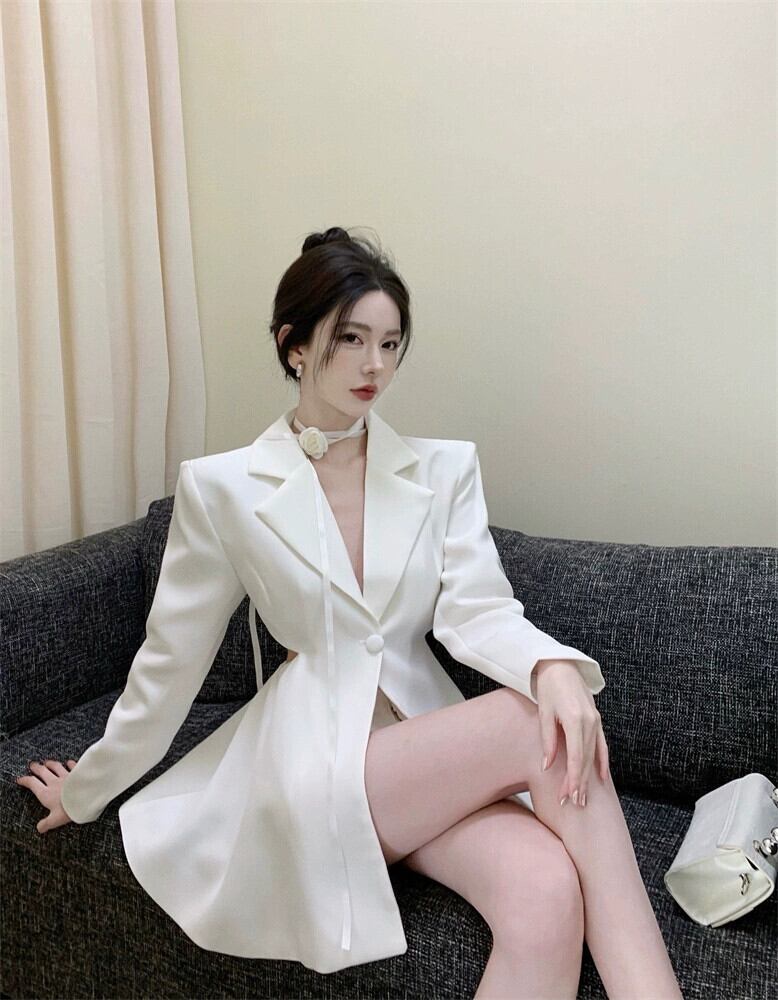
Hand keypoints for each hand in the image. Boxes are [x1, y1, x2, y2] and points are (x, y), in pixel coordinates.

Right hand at [16, 759, 77, 832]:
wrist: (88, 797)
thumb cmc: (70, 809)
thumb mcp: (55, 820)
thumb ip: (46, 823)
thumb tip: (39, 828)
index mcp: (46, 793)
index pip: (32, 784)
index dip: (25, 781)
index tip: (20, 779)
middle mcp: (54, 782)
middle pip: (43, 772)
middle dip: (36, 768)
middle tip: (32, 765)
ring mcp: (66, 776)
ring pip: (56, 767)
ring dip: (50, 764)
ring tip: (46, 762)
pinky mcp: (77, 773)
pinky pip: (72, 766)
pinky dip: (69, 763)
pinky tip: (68, 762)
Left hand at [533, 660, 608, 807]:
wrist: (561, 666)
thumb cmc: (548, 687)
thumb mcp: (544, 713)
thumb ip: (548, 740)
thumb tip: (547, 766)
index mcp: (575, 720)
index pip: (576, 757)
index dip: (572, 779)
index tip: (567, 796)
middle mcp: (590, 722)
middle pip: (586, 760)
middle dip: (579, 783)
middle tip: (574, 804)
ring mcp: (596, 721)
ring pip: (594, 755)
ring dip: (588, 777)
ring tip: (584, 797)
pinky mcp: (596, 720)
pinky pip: (602, 745)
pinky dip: (602, 761)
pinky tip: (602, 777)